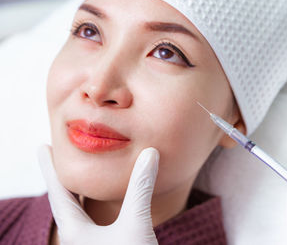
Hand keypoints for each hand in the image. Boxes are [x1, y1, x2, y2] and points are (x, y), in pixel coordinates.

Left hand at [37, 144, 159, 244]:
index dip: (50, 167)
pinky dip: (93, 207)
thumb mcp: (136, 226)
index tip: (41, 147)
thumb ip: (141, 189)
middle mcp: (78, 240)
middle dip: (63, 178)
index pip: (59, 191)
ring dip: (79, 193)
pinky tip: (103, 206)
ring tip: (79, 178)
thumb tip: (150, 153)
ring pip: (78, 214)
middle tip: (59, 158)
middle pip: (65, 201)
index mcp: (76, 232)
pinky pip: (92, 224)